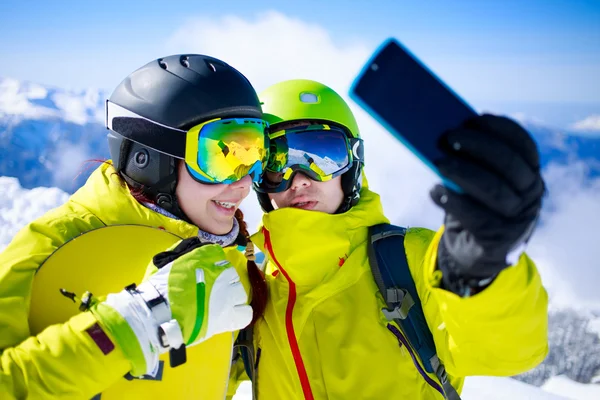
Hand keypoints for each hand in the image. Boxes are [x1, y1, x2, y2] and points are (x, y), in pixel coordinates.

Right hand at [91, 238, 251, 376]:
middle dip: (223, 282)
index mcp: (205, 258)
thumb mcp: (173, 263)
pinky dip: (240, 314)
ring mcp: (227, 294)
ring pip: (240, 292)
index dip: (213, 266)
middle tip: (211, 292)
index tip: (206, 275)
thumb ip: (188, 257)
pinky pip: (245, 313)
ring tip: (219, 306)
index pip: (218, 255)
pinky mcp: (228, 315)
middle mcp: (221, 273)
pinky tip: (230, 316)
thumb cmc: (160, 289)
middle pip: (232, 274)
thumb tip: (198, 255)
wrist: (159, 313)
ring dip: (232, 297)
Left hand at [430, 114, 544, 293]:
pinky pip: (475, 217)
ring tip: (438, 162)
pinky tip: (435, 191)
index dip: (501, 129)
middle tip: (448, 136)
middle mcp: (530, 195)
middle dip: (478, 146)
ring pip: (493, 190)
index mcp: (530, 174)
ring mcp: (517, 219)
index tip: (474, 118)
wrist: (477, 253)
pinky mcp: (498, 239)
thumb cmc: (477, 206)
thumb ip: (474, 162)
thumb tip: (446, 133)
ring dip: (463, 172)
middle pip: (508, 164)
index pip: (523, 145)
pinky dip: (453, 202)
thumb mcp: (482, 183)